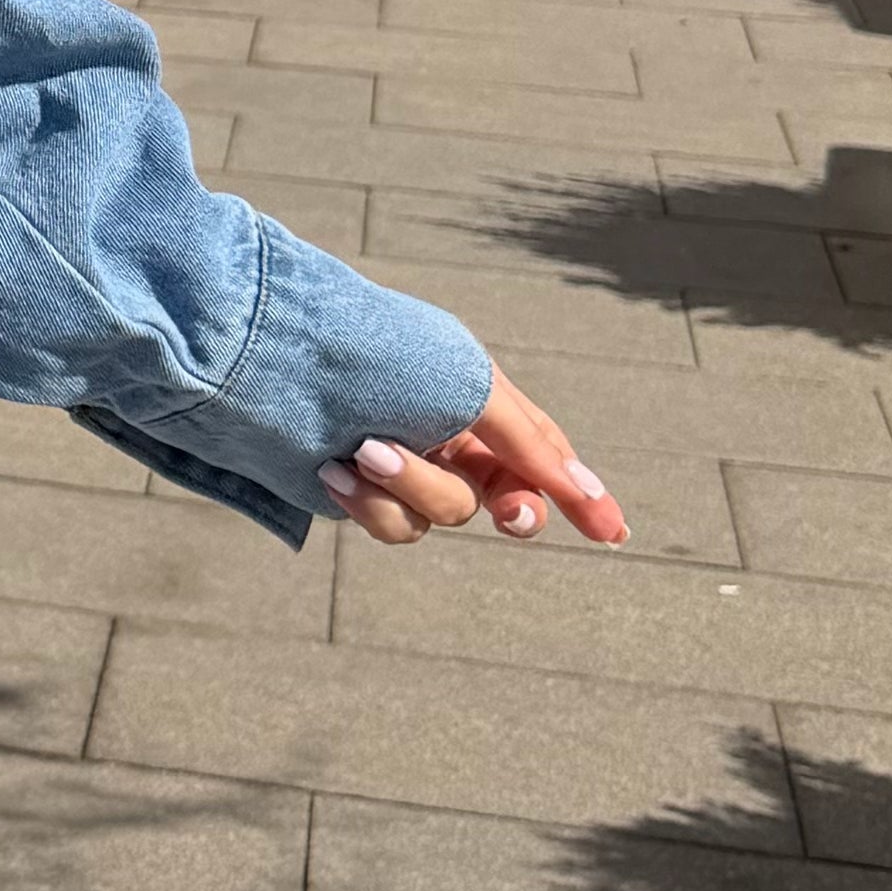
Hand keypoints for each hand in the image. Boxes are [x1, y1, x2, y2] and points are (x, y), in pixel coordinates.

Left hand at [319, 362, 627, 554]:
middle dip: (508, 506)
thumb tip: (580, 486)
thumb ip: (529, 442)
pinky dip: (369, 502)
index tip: (616, 535)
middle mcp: (448, 436)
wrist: (275, 356)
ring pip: (448, 515)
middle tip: (507, 511)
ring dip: (413, 487)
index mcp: (479, 398)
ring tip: (364, 447)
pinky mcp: (360, 494)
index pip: (544, 451)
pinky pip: (395, 525)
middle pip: (507, 499)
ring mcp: (404, 468)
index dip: (581, 494)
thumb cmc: (378, 357)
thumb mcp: (469, 388)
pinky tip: (332, 469)